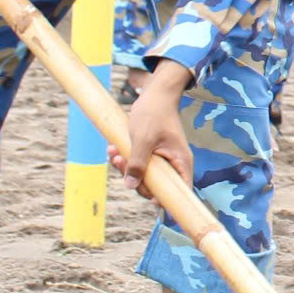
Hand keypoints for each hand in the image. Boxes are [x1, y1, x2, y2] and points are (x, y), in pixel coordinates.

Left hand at [109, 62, 193, 199]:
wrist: (154, 94)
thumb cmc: (153, 113)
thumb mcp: (143, 139)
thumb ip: (137, 163)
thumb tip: (131, 185)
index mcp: (180, 161)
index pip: (180, 190)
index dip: (166, 198)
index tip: (148, 196)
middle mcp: (174, 163)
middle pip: (157, 186)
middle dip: (135, 178)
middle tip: (120, 163)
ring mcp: (162, 159)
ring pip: (144, 176)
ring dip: (126, 167)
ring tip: (113, 153)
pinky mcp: (151, 155)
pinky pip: (138, 165)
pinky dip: (125, 160)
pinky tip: (113, 149)